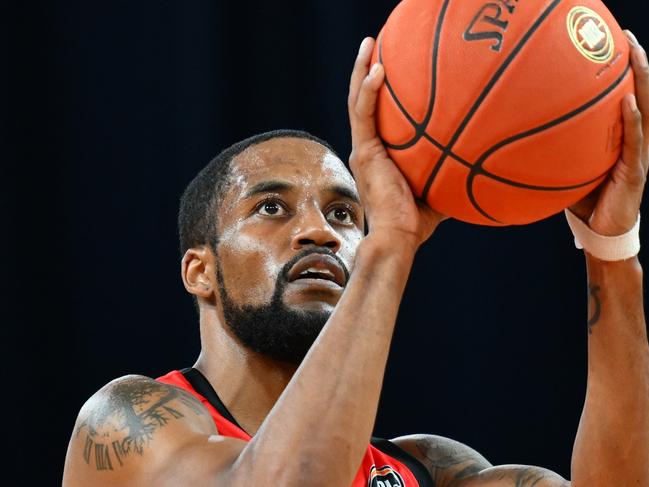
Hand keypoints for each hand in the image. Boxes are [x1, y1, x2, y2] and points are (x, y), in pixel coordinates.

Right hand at [348, 37, 445, 248]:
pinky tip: (378, 69)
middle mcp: (366, 147)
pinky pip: (363, 113)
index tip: (389, 66)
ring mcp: (363, 148)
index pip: (375, 114)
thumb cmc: (417, 220)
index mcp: (379, 154)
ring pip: (357, 100)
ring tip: (369, 43)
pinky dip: (369, 91)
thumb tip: (483, 165)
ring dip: (362, 70)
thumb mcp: (439, 189)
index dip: (379, 90)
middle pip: (362, 100)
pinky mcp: (364, 151)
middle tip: (374, 44)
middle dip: (366, 70)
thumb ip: (451, 172)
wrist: (399, 236)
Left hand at [570, 31, 648, 235]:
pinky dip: (633, 121)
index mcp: (619, 139)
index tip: (614, 44)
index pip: (624, 98)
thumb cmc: (583, 200)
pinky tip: (629, 102)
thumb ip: (555, 151)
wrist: (599, 231)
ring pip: (645, 110)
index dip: (623, 73)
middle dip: (637, 65)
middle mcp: (633, 141)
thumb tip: (519, 136)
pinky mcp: (635, 171)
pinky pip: (635, 141)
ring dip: (643, 81)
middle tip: (628, 37)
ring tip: (636, 55)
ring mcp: (638, 154)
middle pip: (640, 95)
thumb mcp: (567, 169)